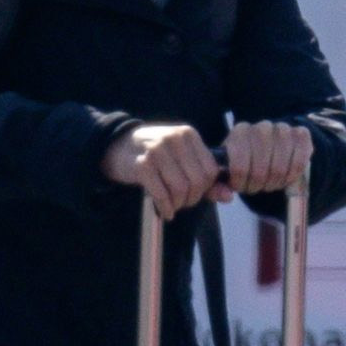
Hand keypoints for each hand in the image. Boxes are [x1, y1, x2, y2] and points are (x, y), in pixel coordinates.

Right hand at [102, 122, 219, 220]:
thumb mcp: (181, 160)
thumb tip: (229, 197)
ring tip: (172, 206)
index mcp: (188, 134)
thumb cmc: (154, 155)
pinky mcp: (142, 165)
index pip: (211, 169)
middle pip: (198, 181)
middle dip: (192, 199)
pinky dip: (165, 208)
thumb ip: (206, 178)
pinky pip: (162, 194)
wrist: (116, 146)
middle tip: (183, 204)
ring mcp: (157, 150)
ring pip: (181, 188)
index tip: (195, 194)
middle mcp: (175, 139)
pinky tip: (164, 211)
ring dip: (178, 204)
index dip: (206, 188)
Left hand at [221, 121, 312, 199]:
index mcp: (240, 133)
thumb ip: (216, 187)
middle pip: (260, 170)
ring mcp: (282, 129)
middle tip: (256, 186)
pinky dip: (291, 175)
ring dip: (274, 182)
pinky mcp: (301, 134)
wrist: (272, 147)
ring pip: (279, 169)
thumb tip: (227, 196)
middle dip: (257, 184)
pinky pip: (299, 162)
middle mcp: (261, 127)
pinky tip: (285, 177)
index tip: (240, 186)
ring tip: (269, 182)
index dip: (240, 183)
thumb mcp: (225, 172)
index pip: (239, 167)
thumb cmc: (245, 162)